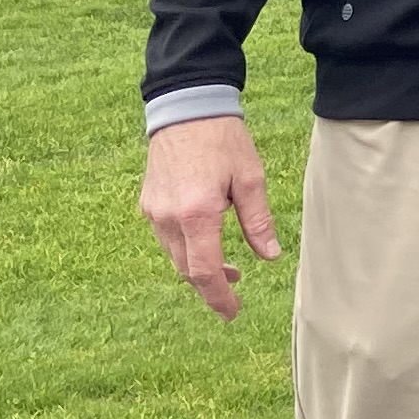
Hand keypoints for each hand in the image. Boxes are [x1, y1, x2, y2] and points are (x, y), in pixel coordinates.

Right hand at [141, 113, 281, 315]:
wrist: (186, 106)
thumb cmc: (222, 139)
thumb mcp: (250, 178)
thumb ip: (258, 220)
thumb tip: (270, 256)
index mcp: (196, 214)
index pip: (204, 272)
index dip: (219, 297)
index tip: (232, 312)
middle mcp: (168, 218)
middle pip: (186, 270)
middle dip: (210, 286)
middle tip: (235, 289)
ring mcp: (153, 211)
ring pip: (174, 256)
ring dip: (197, 267)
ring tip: (226, 266)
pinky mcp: (148, 203)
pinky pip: (166, 238)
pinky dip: (185, 248)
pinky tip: (204, 240)